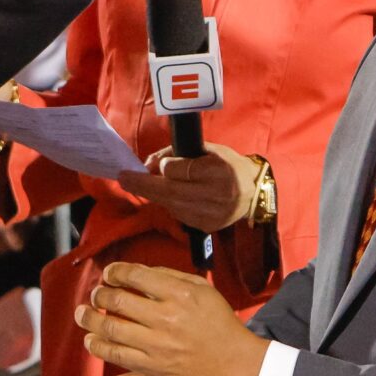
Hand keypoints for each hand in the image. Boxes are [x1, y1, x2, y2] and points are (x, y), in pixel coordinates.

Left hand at [78, 262, 264, 375]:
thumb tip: (137, 272)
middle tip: (95, 292)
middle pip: (118, 300)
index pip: (134, 276)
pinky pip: (117, 355)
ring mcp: (157, 345)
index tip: (108, 273)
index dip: (115, 272)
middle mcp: (165, 318)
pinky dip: (98, 345)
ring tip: (82, 312)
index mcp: (178, 294)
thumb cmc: (219, 322)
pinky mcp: (152, 368)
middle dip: (100, 293)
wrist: (234, 364)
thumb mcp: (201, 289)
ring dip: (90, 318)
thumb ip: (169, 276)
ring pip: (111, 328)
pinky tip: (90, 339)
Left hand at [118, 148, 257, 234]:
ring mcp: (212, 214)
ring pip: (172, 206)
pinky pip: (179, 215)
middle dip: (144, 185)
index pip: (180, 171)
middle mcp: (216, 195)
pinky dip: (170, 204)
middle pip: (171, 192)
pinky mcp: (207, 226)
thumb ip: (177, 153)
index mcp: (218, 171)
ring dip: (154, 195)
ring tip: (141, 184)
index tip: (158, 164)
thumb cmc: (227, 164)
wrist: (252, 193)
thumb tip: (148, 164)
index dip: (166, 167)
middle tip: (123, 178)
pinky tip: (170, 196)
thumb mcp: (207, 149)